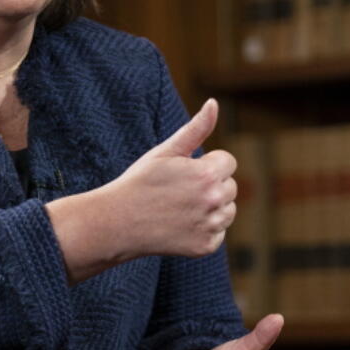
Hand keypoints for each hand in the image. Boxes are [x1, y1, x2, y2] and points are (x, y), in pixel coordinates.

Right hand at [47, 98, 235, 281]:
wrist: (119, 222)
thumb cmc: (140, 182)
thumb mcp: (166, 151)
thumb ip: (196, 128)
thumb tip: (213, 103)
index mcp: (208, 174)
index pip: (228, 162)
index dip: (206, 163)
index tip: (184, 170)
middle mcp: (214, 201)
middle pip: (230, 186)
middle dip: (210, 185)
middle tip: (178, 190)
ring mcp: (211, 226)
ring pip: (227, 210)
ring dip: (211, 207)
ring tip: (180, 207)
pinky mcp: (206, 246)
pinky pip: (218, 232)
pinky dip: (204, 229)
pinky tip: (180, 224)